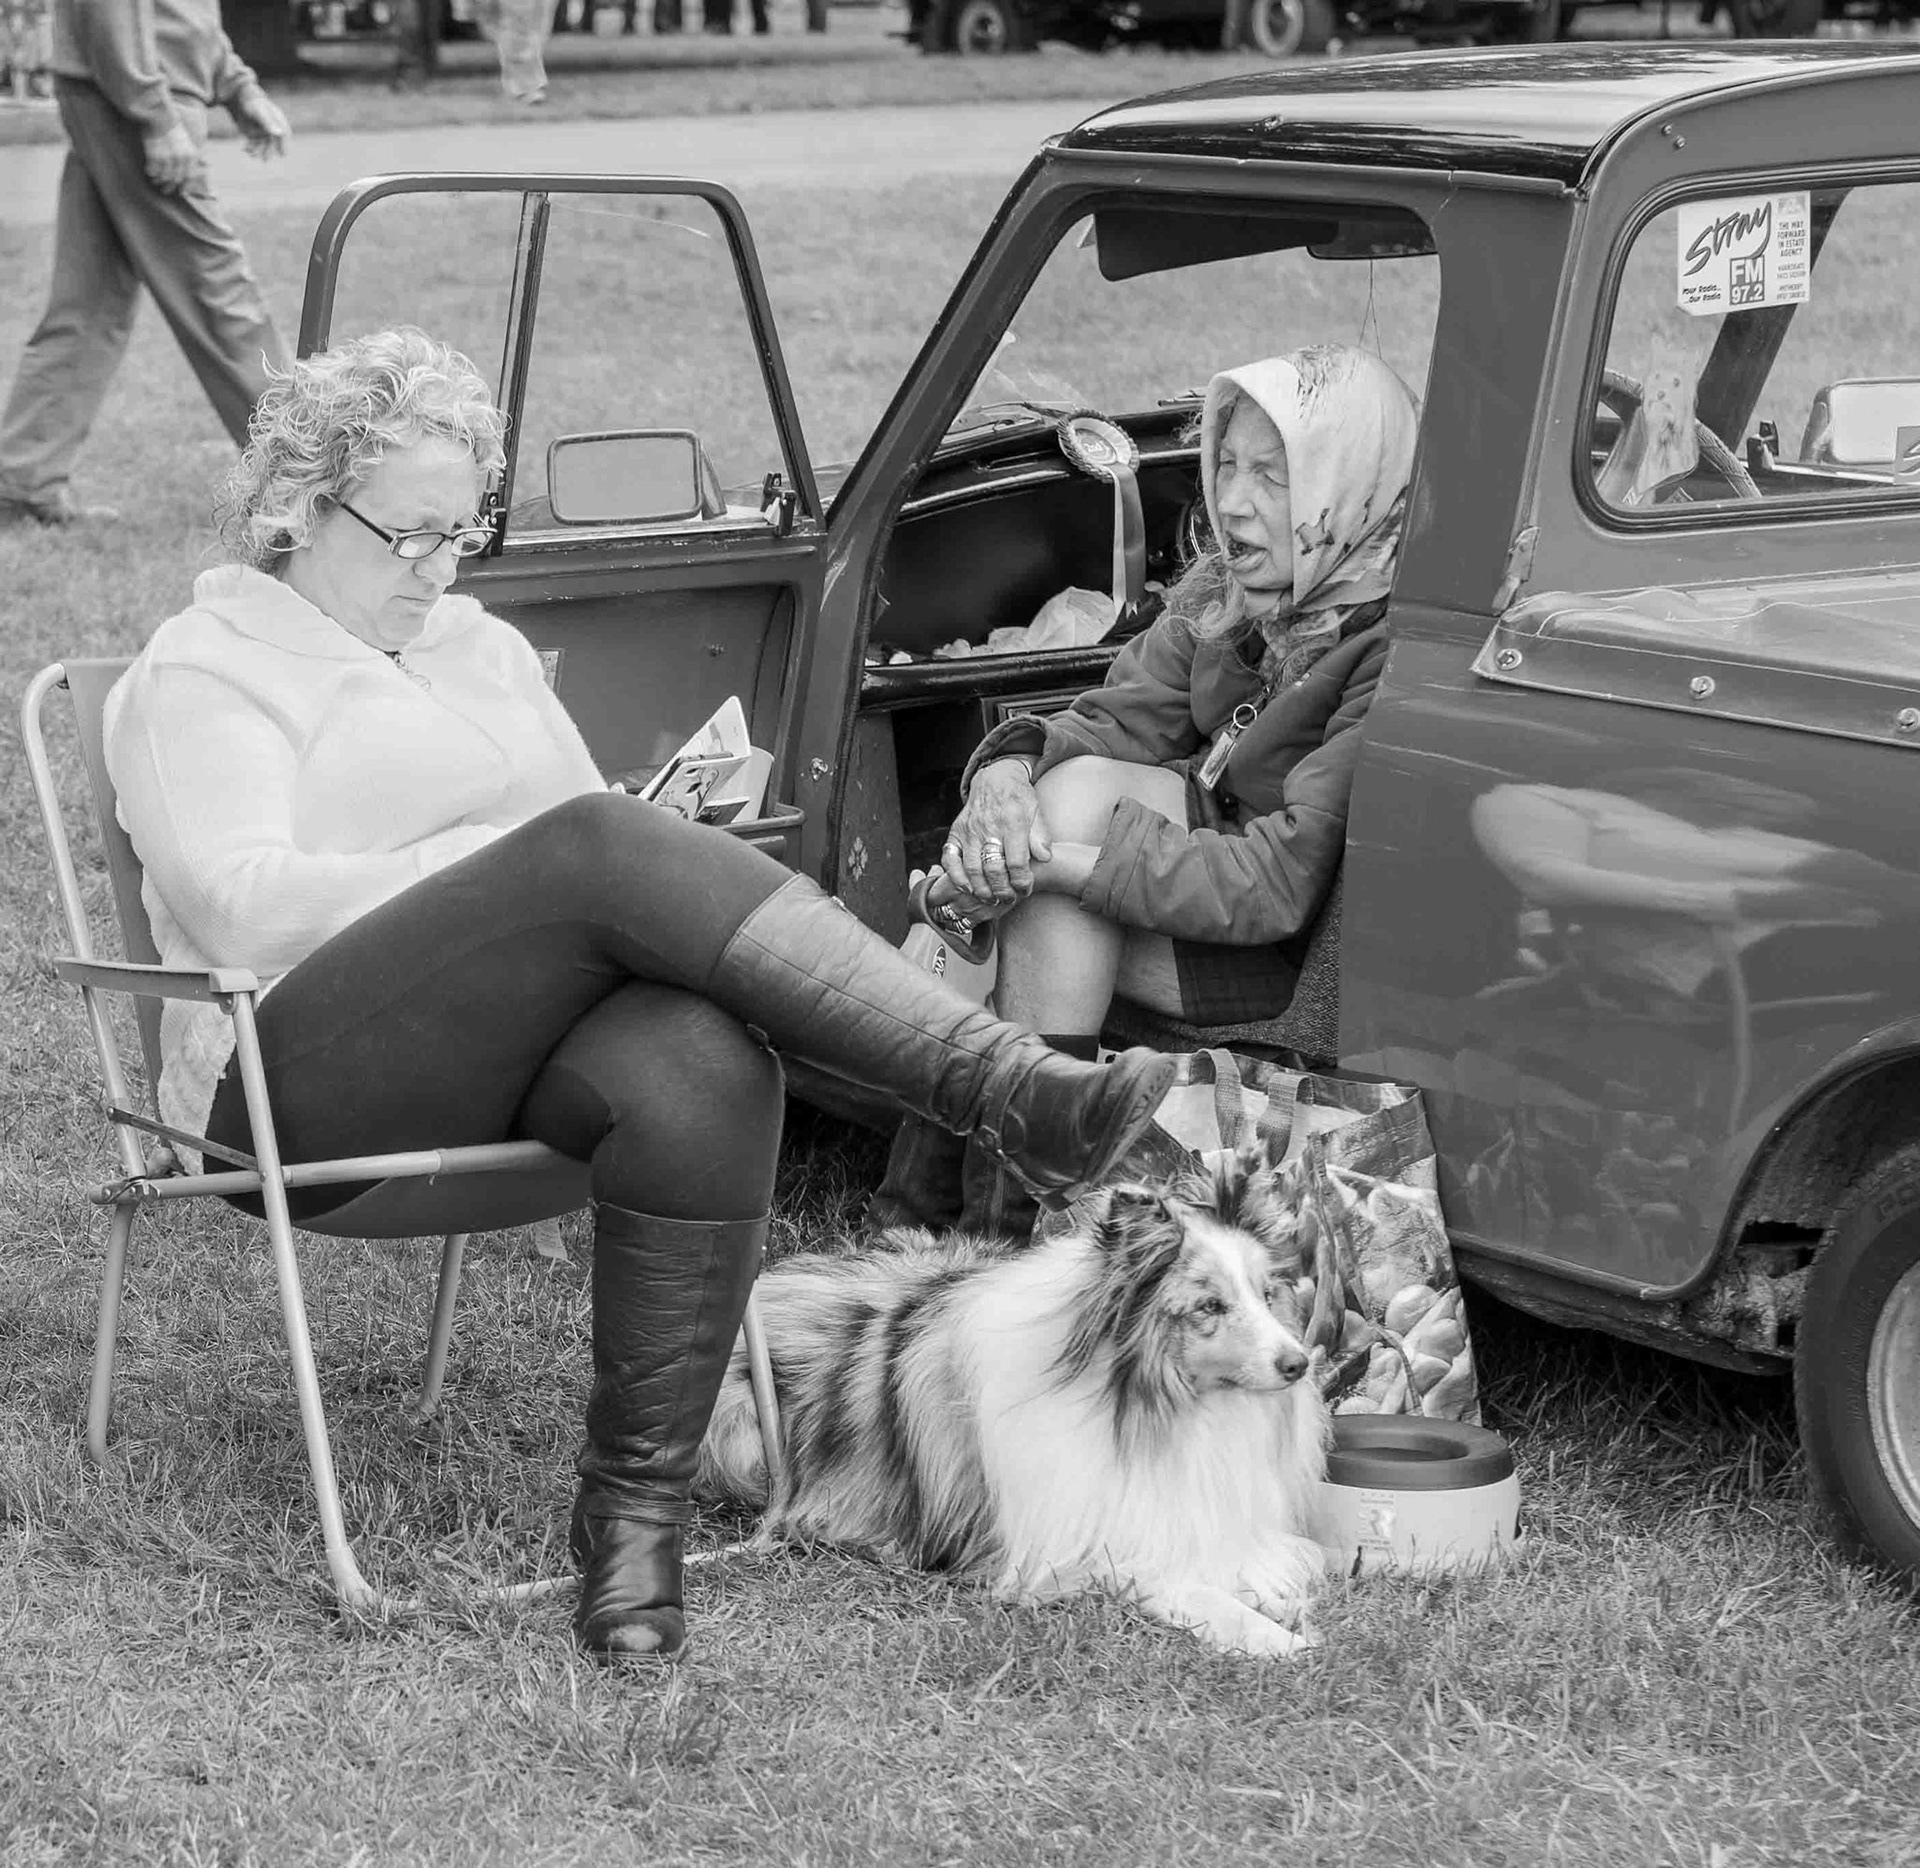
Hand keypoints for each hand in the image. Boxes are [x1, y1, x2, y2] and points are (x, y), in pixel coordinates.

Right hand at [142, 124, 199, 193]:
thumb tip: (204, 164)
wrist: (161, 115)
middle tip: (164, 190)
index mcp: (190, 156)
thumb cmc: (172, 128)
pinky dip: (151, 172)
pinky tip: (148, 171)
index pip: (188, 176)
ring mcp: (168, 157)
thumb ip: (192, 154)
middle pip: (176, 179)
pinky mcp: (155, 155)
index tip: (180, 192)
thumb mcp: (187, 141)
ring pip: (164, 176)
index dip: (184, 186)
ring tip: (155, 181)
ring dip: (159, 181)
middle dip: (170, 186)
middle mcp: (181, 159)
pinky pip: (153, 170)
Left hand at [233, 92, 290, 159]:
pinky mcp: (253, 135)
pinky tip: (245, 149)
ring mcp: (262, 132)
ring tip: (251, 153)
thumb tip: (278, 133)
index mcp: (277, 120)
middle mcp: (271, 127)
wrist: (237, 97)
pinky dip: (250, 148)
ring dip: (258, 151)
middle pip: (273, 142)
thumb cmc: (250, 102)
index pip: (284, 133)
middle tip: (265, 159)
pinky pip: (254, 145)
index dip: (284, 144)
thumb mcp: (258, 112)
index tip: (283, 154)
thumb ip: (268, 122)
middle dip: (269, 151)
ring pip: (263, 145)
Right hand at [941, 757, 1050, 906]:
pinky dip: (956, 876)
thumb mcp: (1037, 812)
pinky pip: (950, 858)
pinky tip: (967, 888)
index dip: (1021, 881)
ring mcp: (969, 830)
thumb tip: (1045, 858)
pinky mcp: (956, 833)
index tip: (1024, 890)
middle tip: (1008, 899)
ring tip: (991, 899)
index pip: (1016, 861)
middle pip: (993, 868)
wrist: (995, 778)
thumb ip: (1041, 836)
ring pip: (972, 868)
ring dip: (981, 889)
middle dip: (1002, 890)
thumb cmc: (1019, 799)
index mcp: (1012, 822)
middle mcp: (988, 827)